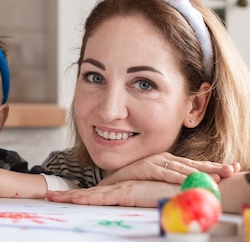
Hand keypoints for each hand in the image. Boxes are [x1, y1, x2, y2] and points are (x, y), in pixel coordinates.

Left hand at [46, 180, 178, 207]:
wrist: (192, 185)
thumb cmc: (178, 193)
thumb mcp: (157, 198)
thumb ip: (146, 201)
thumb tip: (144, 209)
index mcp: (127, 190)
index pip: (100, 194)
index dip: (82, 196)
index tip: (63, 198)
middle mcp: (122, 187)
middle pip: (91, 193)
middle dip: (68, 195)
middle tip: (49, 196)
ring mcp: (123, 188)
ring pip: (92, 194)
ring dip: (71, 197)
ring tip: (52, 198)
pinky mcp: (129, 192)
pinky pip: (104, 197)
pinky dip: (88, 198)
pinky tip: (74, 199)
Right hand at [98, 152, 239, 185]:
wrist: (113, 181)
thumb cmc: (135, 180)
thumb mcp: (158, 177)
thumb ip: (173, 178)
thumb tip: (192, 186)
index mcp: (169, 160)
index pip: (195, 164)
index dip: (213, 166)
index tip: (230, 168)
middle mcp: (164, 158)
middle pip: (192, 164)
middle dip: (213, 168)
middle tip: (230, 171)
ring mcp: (154, 161)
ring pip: (181, 168)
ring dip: (199, 173)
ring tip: (215, 178)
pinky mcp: (145, 167)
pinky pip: (163, 172)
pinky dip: (175, 177)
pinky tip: (186, 180)